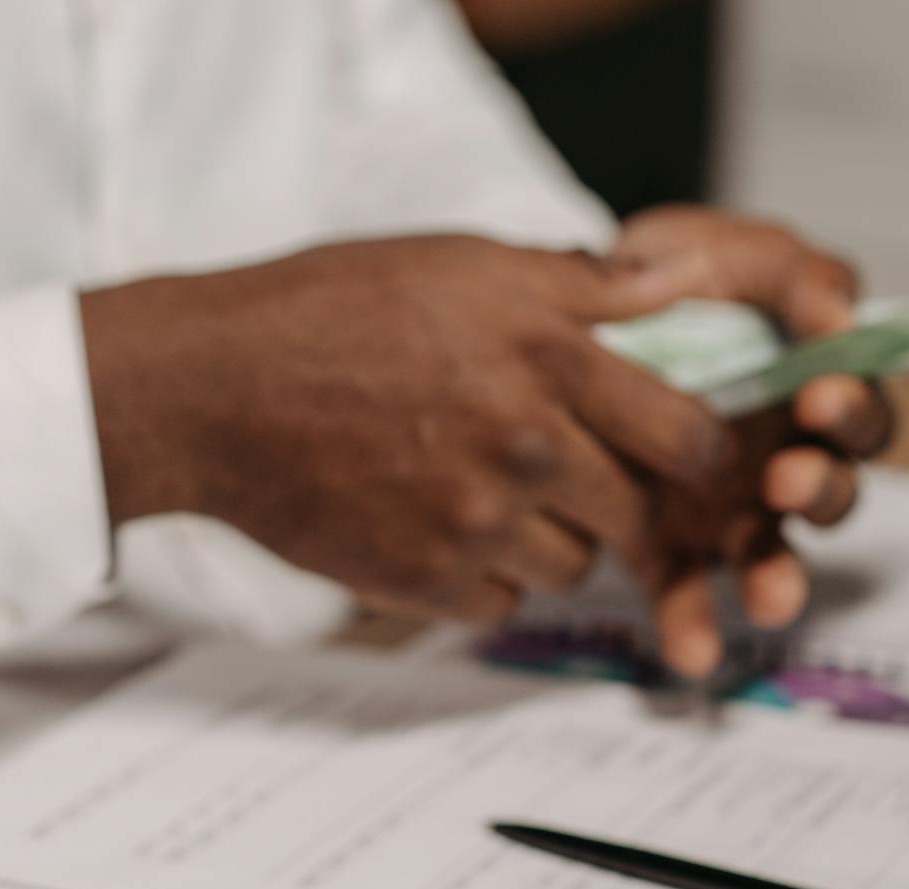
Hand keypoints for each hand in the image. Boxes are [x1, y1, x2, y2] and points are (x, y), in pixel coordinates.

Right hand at [80, 235, 732, 622]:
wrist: (211, 390)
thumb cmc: (330, 311)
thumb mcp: (463, 264)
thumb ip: (578, 289)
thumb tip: (672, 289)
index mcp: (549, 358)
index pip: (687, 435)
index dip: (697, 452)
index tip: (683, 455)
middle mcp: (526, 445)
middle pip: (637, 511)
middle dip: (620, 499)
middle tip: (576, 477)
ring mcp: (477, 523)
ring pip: (574, 566)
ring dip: (551, 540)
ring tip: (486, 492)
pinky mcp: (428, 582)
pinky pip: (504, 604)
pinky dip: (485, 579)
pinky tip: (438, 527)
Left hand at [611, 207, 898, 675]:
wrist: (556, 324)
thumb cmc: (662, 284)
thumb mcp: (725, 251)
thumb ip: (790, 271)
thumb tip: (843, 315)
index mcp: (809, 389)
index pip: (861, 412)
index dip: (854, 410)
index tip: (822, 398)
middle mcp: (782, 456)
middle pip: (832, 491)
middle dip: (819, 489)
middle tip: (785, 478)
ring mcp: (730, 508)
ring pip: (774, 554)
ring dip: (779, 577)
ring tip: (767, 595)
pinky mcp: (671, 545)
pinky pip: (690, 595)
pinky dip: (694, 627)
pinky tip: (691, 653)